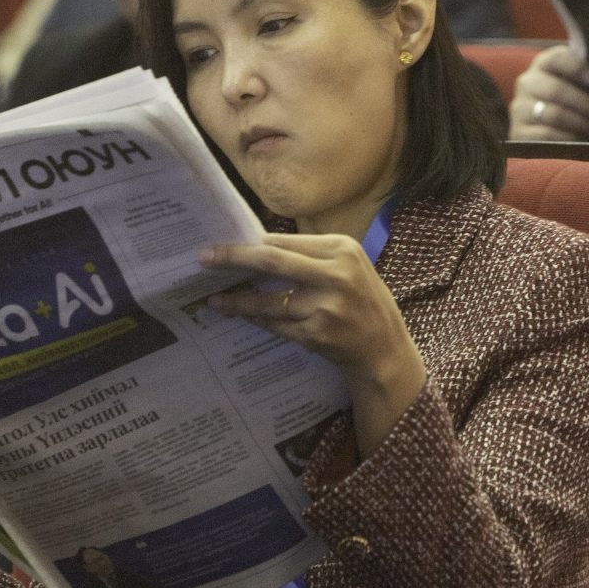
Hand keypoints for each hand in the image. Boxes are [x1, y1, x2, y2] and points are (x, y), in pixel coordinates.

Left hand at [200, 234, 426, 455]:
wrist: (384, 347)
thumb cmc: (362, 300)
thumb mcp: (347, 267)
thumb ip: (310, 255)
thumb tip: (256, 246)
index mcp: (342, 249)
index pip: (284, 240)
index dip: (249, 242)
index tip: (220, 242)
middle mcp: (336, 275)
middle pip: (272, 261)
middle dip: (233, 258)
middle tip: (204, 258)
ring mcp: (326, 307)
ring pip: (269, 301)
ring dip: (238, 300)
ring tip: (215, 300)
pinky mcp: (317, 334)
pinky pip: (276, 325)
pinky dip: (257, 320)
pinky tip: (241, 316)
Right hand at [508, 44, 588, 140]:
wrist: (546, 130)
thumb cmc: (577, 103)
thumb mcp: (582, 86)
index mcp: (545, 64)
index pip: (558, 59)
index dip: (576, 67)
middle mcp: (528, 83)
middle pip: (557, 91)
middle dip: (587, 104)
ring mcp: (520, 109)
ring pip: (554, 115)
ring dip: (584, 125)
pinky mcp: (519, 133)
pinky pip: (547, 137)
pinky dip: (571, 140)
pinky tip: (587, 144)